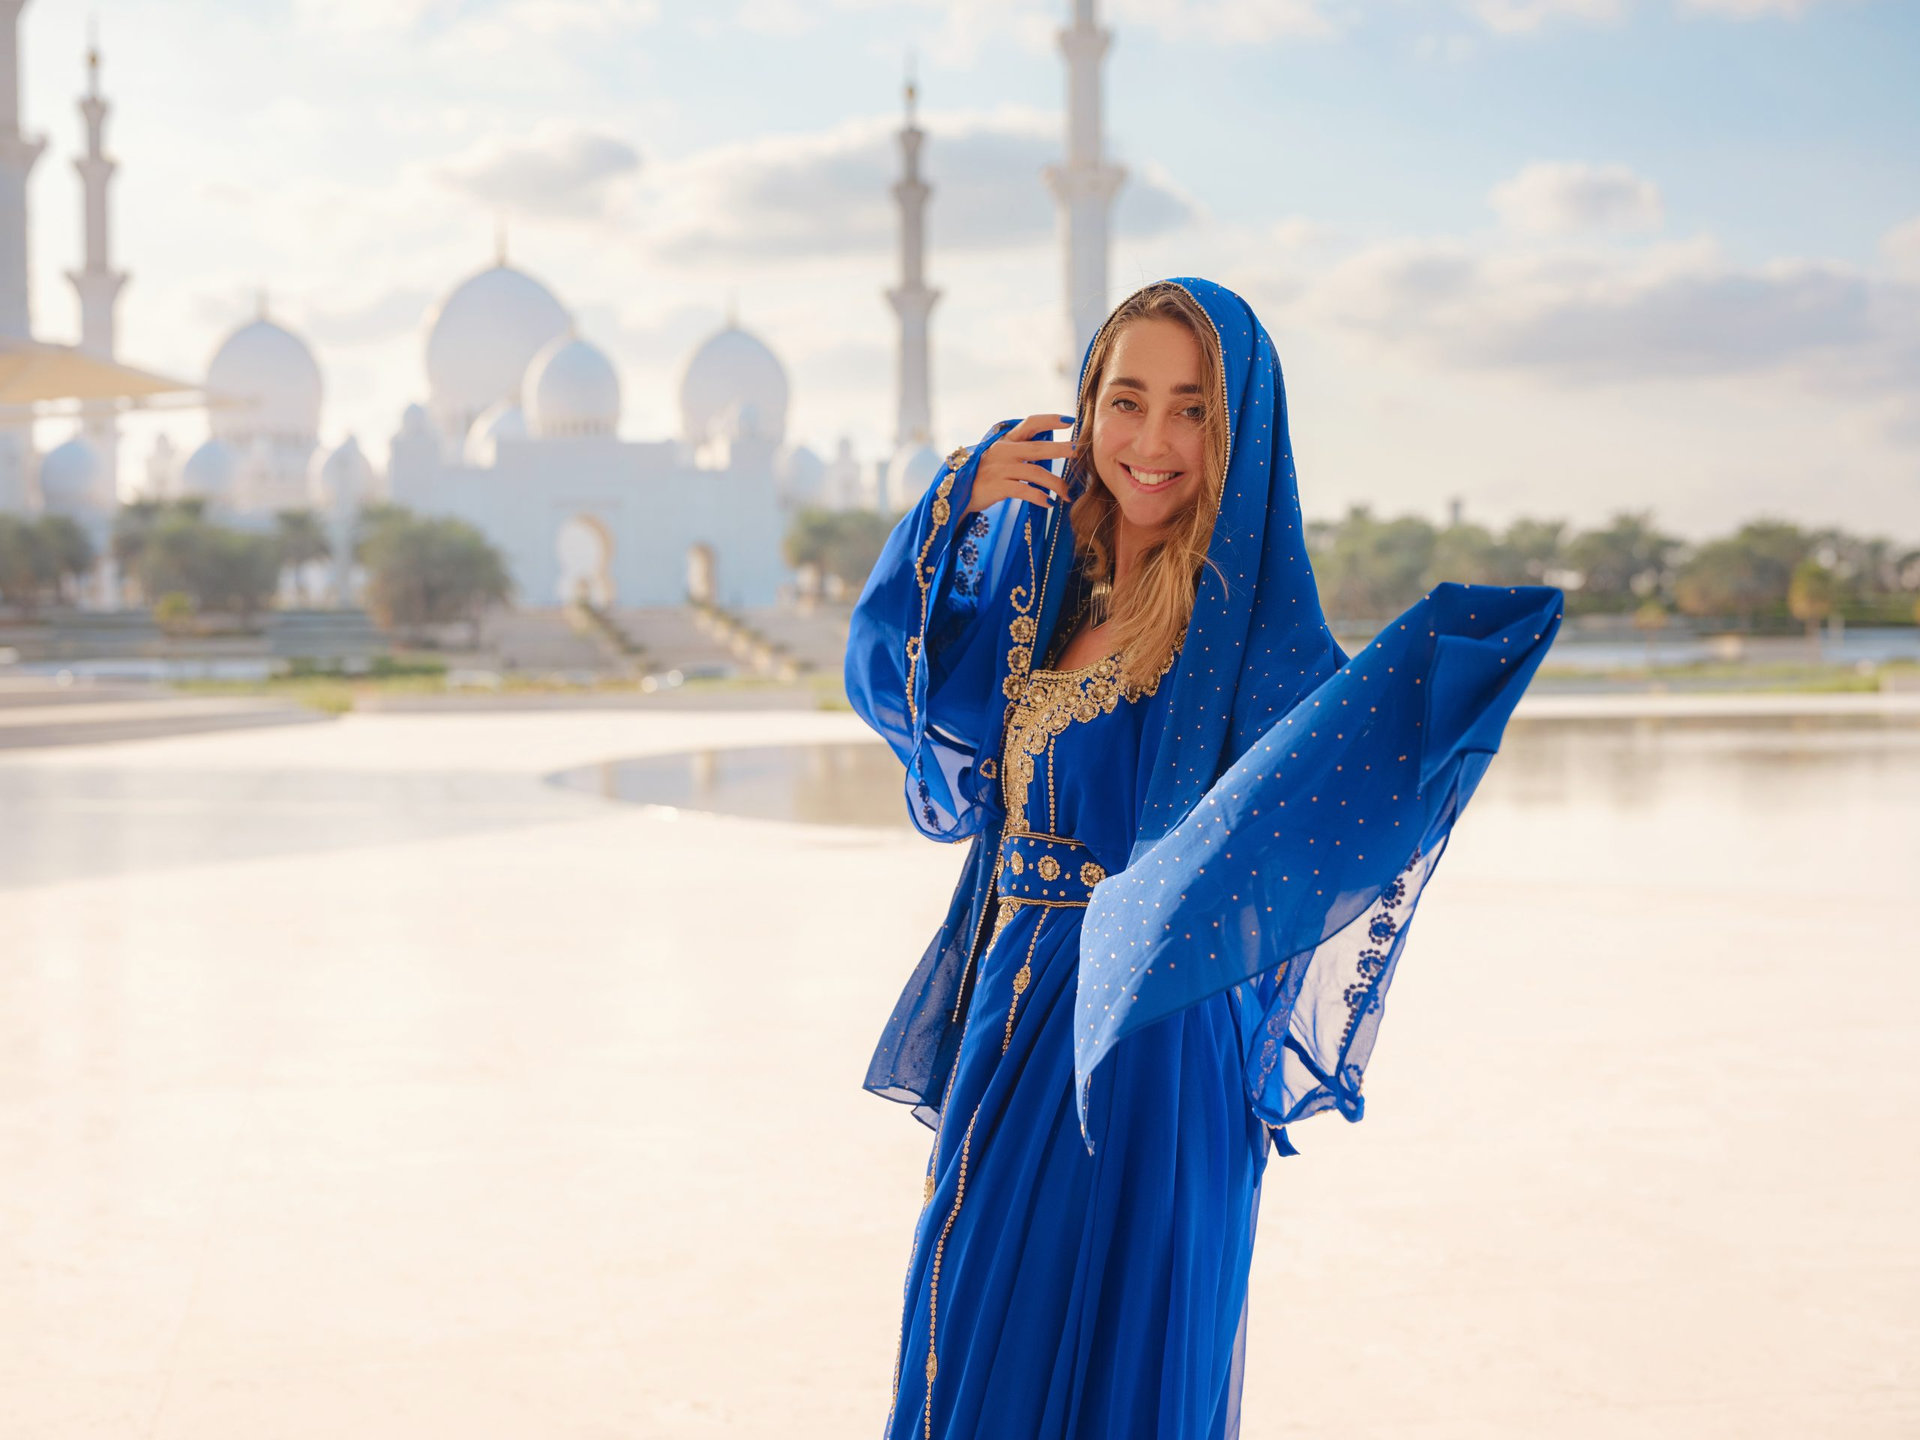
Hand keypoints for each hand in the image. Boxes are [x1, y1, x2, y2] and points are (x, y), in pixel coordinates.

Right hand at [962, 413, 1076, 516]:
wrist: (956, 493)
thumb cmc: (984, 475)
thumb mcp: (999, 457)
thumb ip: (1020, 451)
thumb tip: (1050, 449)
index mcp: (1006, 440)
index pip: (1030, 423)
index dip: (1050, 420)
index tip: (1070, 421)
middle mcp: (1003, 451)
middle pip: (1039, 448)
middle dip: (1061, 450)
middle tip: (1078, 453)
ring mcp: (1000, 469)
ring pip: (1035, 472)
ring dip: (1055, 483)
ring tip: (1067, 493)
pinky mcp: (997, 487)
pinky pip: (1025, 490)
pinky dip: (1040, 497)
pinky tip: (1049, 503)